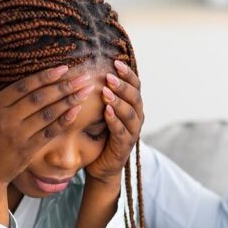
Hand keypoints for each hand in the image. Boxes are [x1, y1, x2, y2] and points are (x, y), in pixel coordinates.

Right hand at [0, 57, 95, 188]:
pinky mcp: (28, 150)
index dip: (44, 76)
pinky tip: (77, 110)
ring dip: (69, 101)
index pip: (23, 86)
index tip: (63, 68)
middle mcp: (6, 120)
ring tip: (85, 91)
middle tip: (83, 77)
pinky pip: (49, 132)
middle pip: (39, 98)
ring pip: (47, 114)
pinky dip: (63, 121)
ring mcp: (18, 136)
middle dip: (63, 86)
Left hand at [87, 60, 144, 184]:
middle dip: (123, 85)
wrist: (101, 165)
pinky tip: (106, 112)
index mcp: (133, 106)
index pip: (135, 86)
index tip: (115, 62)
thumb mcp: (101, 111)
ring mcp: (132, 133)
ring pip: (131, 114)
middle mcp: (137, 118)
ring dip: (118, 101)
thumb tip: (90, 68)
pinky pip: (122, 131)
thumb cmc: (100, 135)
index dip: (128, 74)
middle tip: (110, 76)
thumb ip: (103, 94)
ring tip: (106, 91)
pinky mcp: (124, 146)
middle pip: (135, 97)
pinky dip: (115, 121)